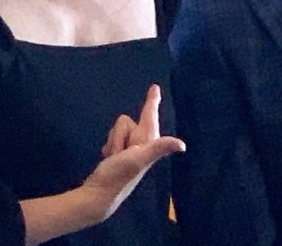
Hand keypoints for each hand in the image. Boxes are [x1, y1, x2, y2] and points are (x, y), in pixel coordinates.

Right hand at [83, 85, 185, 220]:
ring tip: (114, 157)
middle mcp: (143, 144)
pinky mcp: (121, 154)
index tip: (155, 87)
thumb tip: (182, 145)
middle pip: (126, 121)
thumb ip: (158, 148)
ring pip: (118, 128)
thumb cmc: (119, 176)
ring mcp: (132, 149)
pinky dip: (109, 146)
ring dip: (113, 141)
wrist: (99, 195)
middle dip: (119, 134)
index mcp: (149, 141)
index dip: (152, 101)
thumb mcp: (139, 159)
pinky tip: (109, 158)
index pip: (150, 116)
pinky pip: (112, 138)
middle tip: (119, 152)